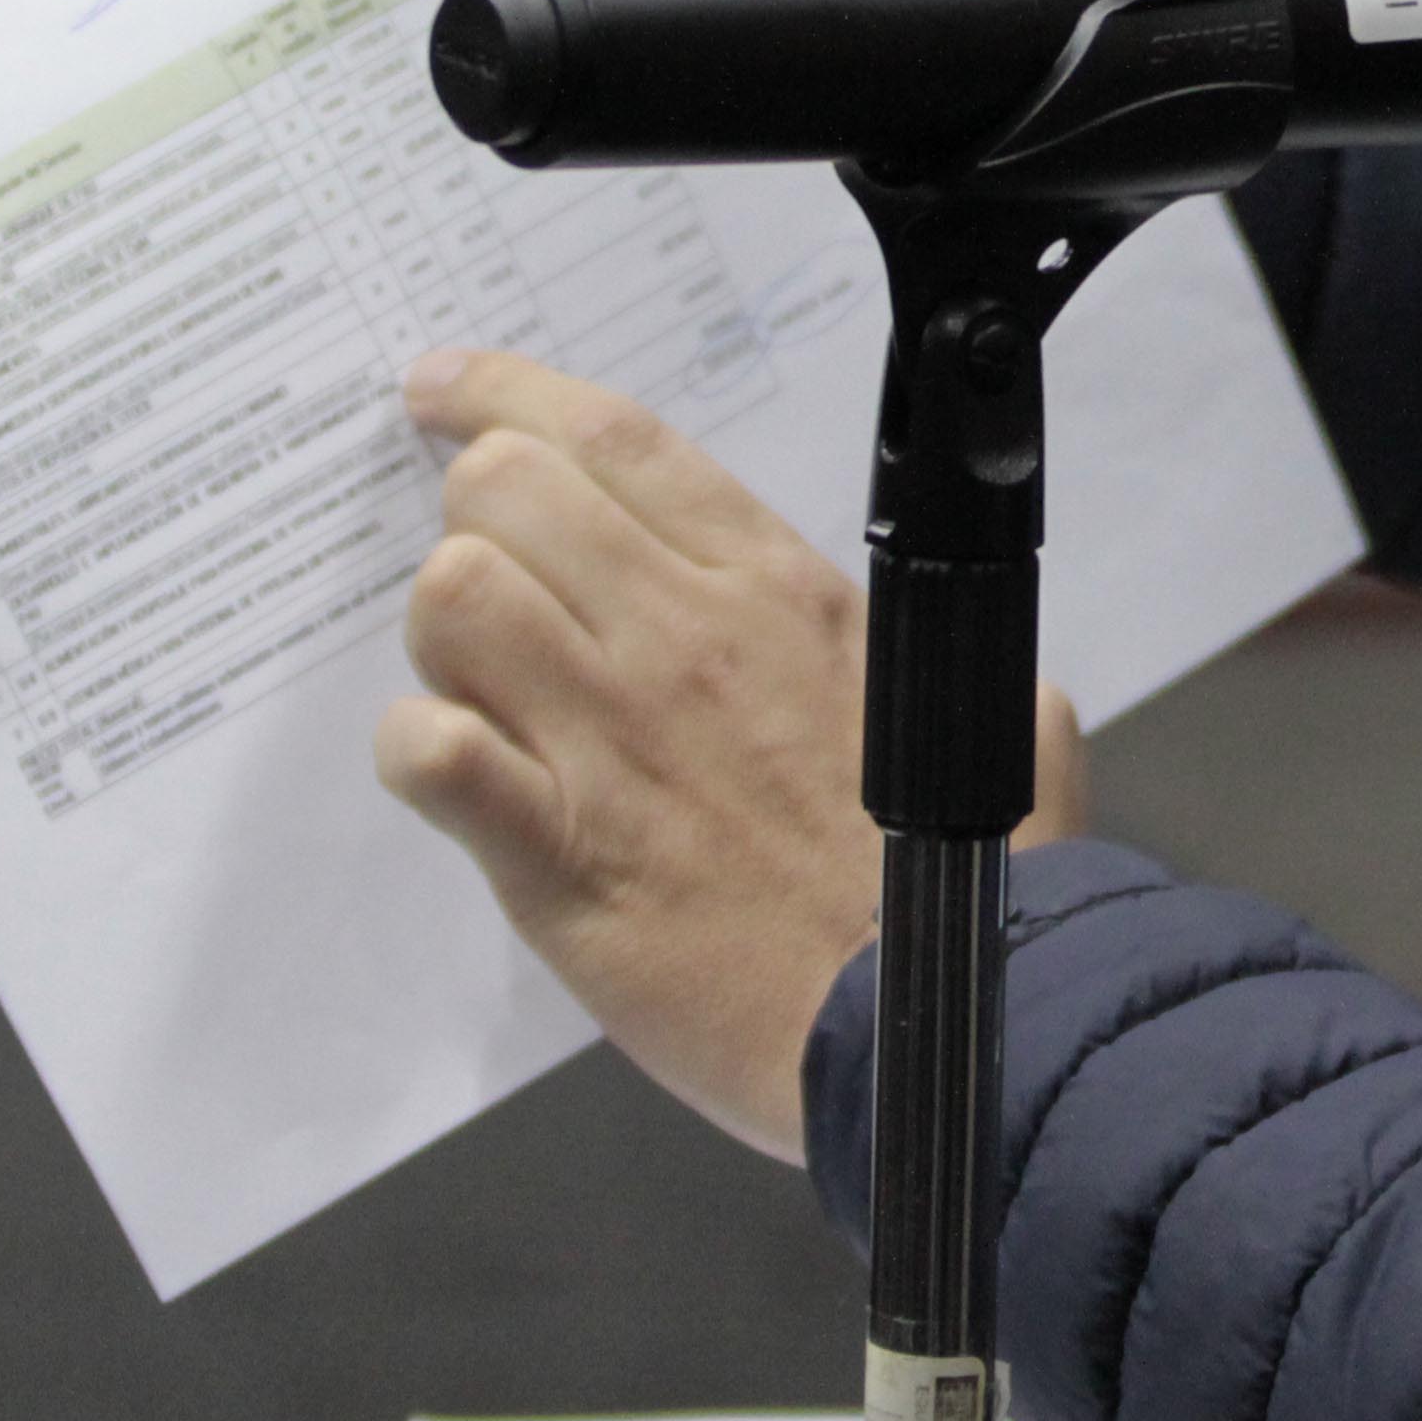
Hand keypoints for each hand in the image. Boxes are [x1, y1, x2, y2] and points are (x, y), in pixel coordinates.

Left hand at [375, 351, 1090, 1163]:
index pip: (617, 439)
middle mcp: (687, 638)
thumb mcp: (988, 734)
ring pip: (453, 595)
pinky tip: (460, 776)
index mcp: (780, 594)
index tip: (444, 390)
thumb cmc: (961, 895)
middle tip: (493, 577)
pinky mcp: (557, 853)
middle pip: (506, 489)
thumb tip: (1002, 687)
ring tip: (483, 686)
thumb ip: (966, 679)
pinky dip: (420, 751)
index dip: (506, 394)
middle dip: (471, 519)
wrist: (936, 1030)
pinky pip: (429, 751)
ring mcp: (615, 739)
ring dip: (444, 636)